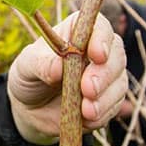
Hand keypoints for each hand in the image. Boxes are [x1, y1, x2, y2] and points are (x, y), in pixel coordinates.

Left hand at [7, 11, 127, 144]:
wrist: (29, 109)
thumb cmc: (28, 76)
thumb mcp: (26, 66)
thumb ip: (42, 64)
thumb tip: (59, 65)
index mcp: (78, 32)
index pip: (99, 26)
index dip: (102, 39)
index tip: (96, 55)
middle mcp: (97, 50)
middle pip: (116, 54)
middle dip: (105, 73)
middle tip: (88, 88)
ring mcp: (106, 76)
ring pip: (119, 82)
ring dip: (105, 98)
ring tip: (86, 111)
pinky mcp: (108, 100)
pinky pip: (114, 106)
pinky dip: (103, 113)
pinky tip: (87, 118)